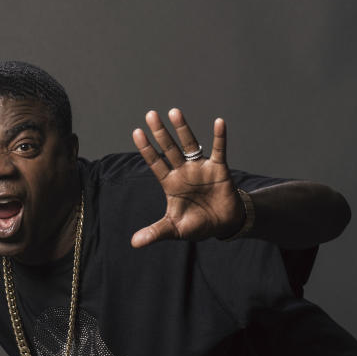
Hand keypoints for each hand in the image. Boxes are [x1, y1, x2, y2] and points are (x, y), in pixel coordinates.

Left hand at [130, 109, 244, 247]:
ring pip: (190, 144)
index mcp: (170, 183)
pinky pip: (219, 150)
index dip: (147, 149)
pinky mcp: (219, 169)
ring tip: (174, 111)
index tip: (137, 132)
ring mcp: (201, 168)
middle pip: (169, 148)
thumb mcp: (174, 229)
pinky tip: (219, 122)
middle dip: (160, 132)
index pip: (155, 163)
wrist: (222, 225)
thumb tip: (134, 243)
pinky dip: (219, 137)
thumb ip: (155, 232)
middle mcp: (183, 171)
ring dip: (183, 129)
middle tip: (150, 115)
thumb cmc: (197, 225)